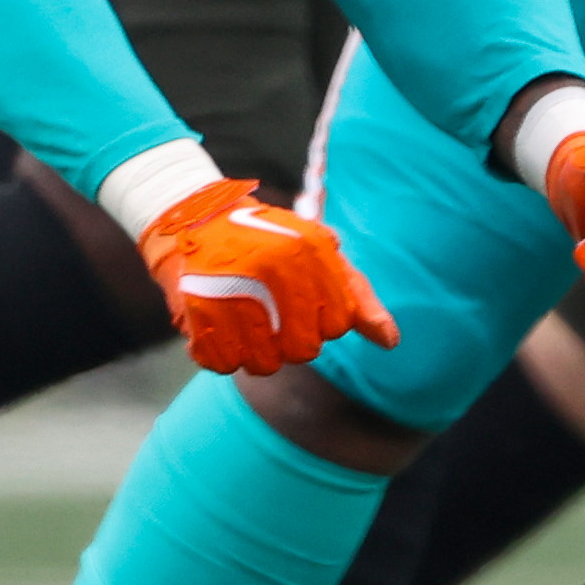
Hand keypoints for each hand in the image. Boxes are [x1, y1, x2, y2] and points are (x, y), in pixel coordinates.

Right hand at [131, 175, 399, 374]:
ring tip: (245, 318)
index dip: (321, 320)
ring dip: (256, 351)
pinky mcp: (197, 311)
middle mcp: (273, 269)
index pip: (337, 325)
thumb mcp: (320, 257)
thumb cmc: (270, 243)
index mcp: (309, 251)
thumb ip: (358, 297)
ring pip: (264, 364)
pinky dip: (222, 353)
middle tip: (272, 312)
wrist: (194, 220)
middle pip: (303, 351)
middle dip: (290, 340)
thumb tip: (390, 342)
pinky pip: (224, 364)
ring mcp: (233, 290)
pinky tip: (220, 325)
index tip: (300, 298)